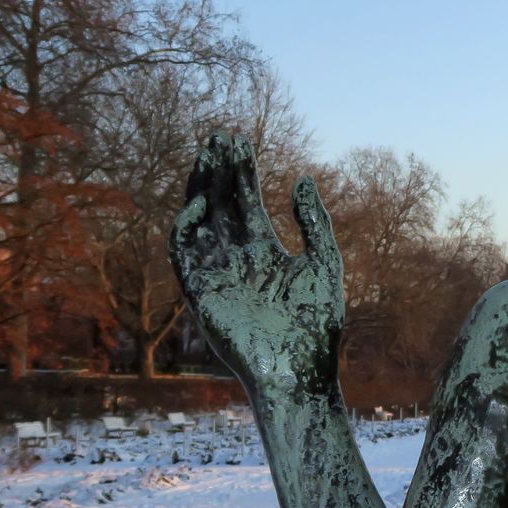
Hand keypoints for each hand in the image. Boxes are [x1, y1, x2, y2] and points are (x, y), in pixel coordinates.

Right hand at [170, 133, 343, 397]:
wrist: (297, 370)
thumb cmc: (316, 323)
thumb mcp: (323, 262)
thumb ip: (312, 221)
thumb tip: (302, 176)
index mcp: (264, 250)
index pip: (246, 201)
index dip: (241, 171)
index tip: (239, 140)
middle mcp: (236, 257)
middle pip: (219, 204)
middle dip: (218, 171)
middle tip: (220, 137)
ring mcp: (216, 272)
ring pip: (200, 221)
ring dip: (200, 188)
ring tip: (208, 156)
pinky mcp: (200, 292)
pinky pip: (184, 254)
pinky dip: (186, 227)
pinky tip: (201, 202)